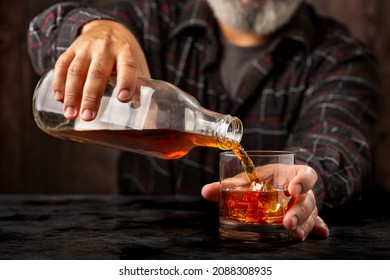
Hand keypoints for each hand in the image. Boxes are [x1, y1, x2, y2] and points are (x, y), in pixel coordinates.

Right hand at [52, 20, 149, 120]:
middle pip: (97, 73)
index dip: (126, 81)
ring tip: (71, 114)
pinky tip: (58, 99)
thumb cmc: (125, 57)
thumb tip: (145, 119)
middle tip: (88, 117)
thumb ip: (141, 89)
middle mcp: (105, 48)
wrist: (108, 28)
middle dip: (91, 96)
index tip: (123, 99)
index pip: (127, 66)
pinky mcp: (71, 49)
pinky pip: (62, 65)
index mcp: (126, 52)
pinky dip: (59, 82)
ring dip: (72, 94)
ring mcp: (86, 48)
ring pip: (76, 71)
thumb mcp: (137, 67)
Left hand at [201, 164, 328, 240]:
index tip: (292, 188)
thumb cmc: (264, 178)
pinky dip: (316, 228)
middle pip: (308, 199)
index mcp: (292, 173)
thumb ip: (231, 184)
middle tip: (287, 222)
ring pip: (311, 214)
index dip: (302, 180)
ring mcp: (306, 204)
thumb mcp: (250, 179)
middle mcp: (303, 190)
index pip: (306, 174)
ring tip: (293, 233)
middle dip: (299, 211)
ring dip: (303, 224)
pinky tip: (320, 233)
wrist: (277, 182)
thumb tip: (206, 191)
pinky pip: (315, 222)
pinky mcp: (306, 217)